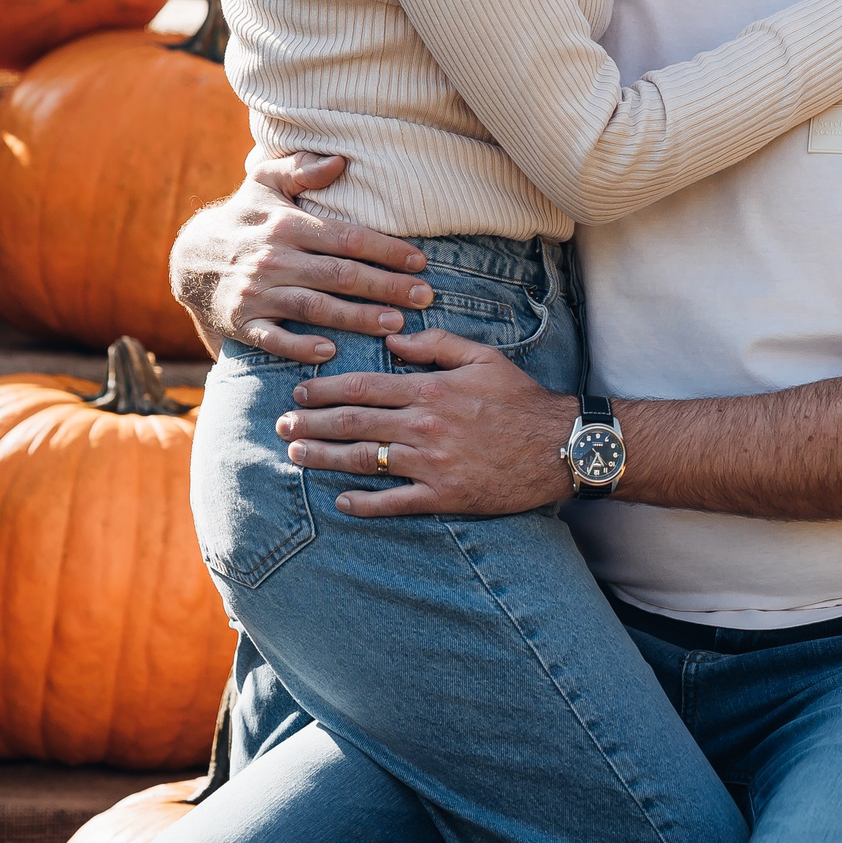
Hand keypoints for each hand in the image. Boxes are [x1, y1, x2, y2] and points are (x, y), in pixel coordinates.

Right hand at [169, 153, 431, 363]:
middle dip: (386, 287)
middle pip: (340, 275)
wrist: (191, 258)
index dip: (387, 250)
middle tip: (425, 297)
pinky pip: (274, 338)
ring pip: (315, 308)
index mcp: (286, 225)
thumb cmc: (246, 217)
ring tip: (396, 324)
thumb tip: (340, 160)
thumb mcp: (265, 182)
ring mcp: (256, 293)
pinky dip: (300, 346)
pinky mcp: (242, 322)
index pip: (347, 237)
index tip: (421, 262)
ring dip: (358, 318)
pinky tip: (331, 352)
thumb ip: (302, 169)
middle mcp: (273, 259)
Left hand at [276, 328, 574, 516]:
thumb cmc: (521, 399)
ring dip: (325, 459)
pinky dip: (364, 503)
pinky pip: (395, 502)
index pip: (364, 386)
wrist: (559, 445)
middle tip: (282, 426)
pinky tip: (342, 501)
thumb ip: (436, 344)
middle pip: (354, 423)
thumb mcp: (484, 358)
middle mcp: (425, 425)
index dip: (325, 390)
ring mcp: (432, 463)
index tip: (299, 393)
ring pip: (365, 460)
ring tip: (297, 457)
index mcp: (431, 389)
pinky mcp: (444, 495)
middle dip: (312, 424)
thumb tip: (394, 339)